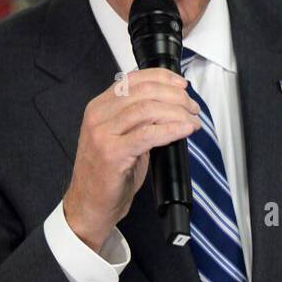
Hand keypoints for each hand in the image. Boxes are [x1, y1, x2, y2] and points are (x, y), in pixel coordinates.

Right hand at [62, 68, 198, 250]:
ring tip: (192, 120)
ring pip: (148, 109)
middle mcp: (98, 116)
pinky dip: (171, 129)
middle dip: (176, 96)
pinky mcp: (112, 153)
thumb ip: (140, 118)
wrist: (89, 204)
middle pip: (144, 92)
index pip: (134, 78)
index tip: (182, 85)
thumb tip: (172, 104)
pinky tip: (184, 130)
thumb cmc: (108, 173)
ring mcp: (102, 134)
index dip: (163, 77)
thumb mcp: (123, 137)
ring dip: (177, 112)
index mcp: (100, 107)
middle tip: (192, 107)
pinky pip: (148, 134)